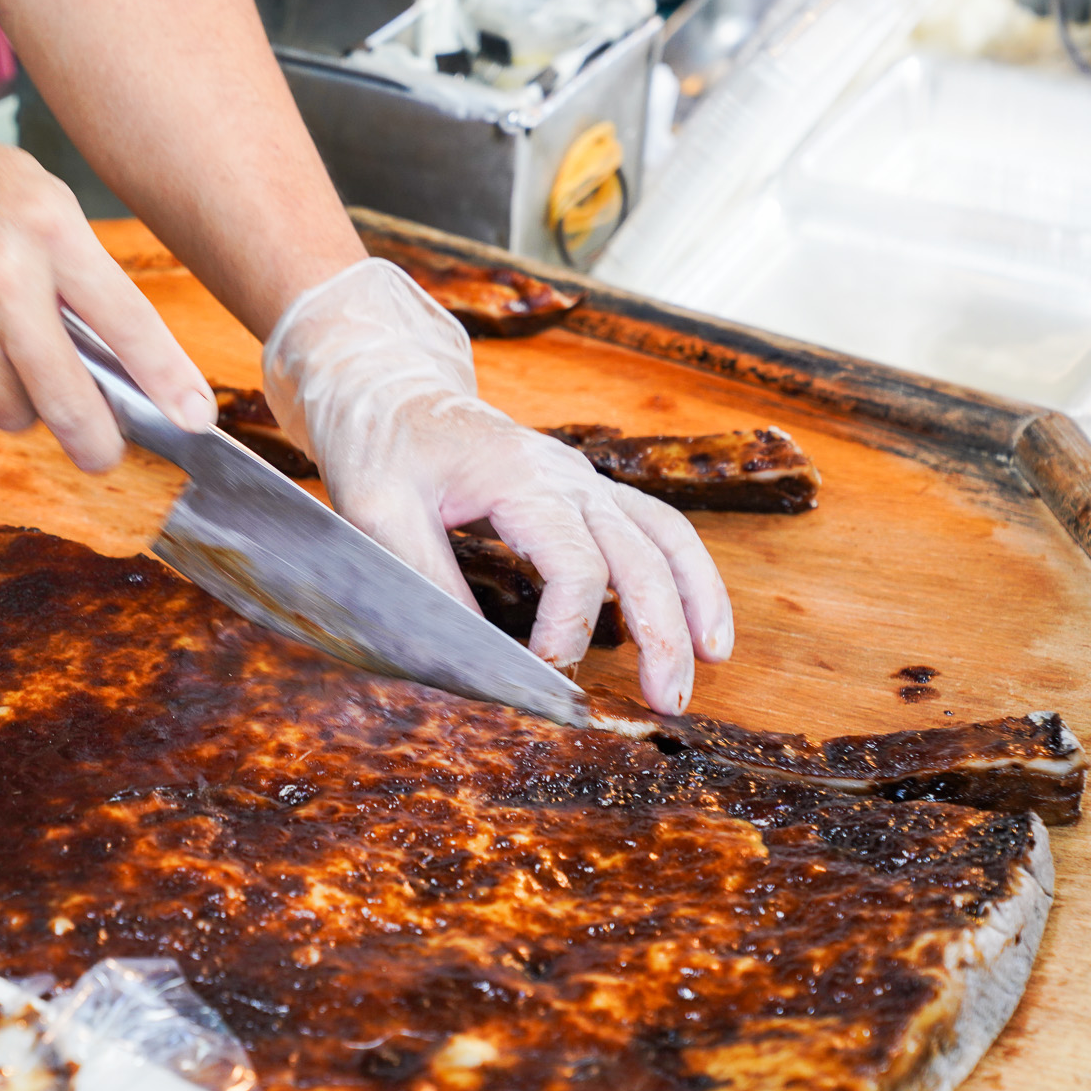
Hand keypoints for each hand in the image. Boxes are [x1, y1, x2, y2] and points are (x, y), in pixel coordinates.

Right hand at [0, 115, 216, 471]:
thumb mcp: (22, 189)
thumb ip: (73, 262)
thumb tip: (118, 350)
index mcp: (46, 225)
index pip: (126, 319)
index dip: (166, 379)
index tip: (196, 418)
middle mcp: (5, 278)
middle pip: (70, 395)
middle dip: (96, 440)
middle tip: (105, 453)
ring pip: (16, 407)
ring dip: (23, 401)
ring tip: (1, 350)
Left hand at [262, 259, 732, 713]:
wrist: (390, 389)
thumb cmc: (382, 446)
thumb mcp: (379, 513)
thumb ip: (428, 579)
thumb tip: (474, 654)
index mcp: (520, 478)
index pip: (576, 562)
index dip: (570, 626)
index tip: (546, 673)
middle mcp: (568, 477)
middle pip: (641, 555)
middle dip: (663, 632)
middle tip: (669, 702)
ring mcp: (584, 482)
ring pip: (665, 537)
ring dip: (694, 601)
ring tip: (712, 661)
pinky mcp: (585, 493)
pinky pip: (656, 529)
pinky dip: (685, 574)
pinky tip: (698, 623)